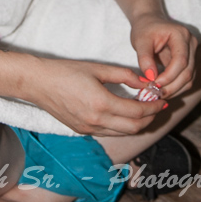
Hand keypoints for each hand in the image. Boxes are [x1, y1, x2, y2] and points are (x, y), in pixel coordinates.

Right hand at [27, 56, 163, 136]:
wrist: (38, 83)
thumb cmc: (66, 71)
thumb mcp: (98, 68)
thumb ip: (124, 75)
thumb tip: (145, 83)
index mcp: (102, 103)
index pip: (137, 112)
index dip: (153, 106)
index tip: (162, 99)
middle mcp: (96, 121)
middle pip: (134, 127)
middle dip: (150, 118)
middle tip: (157, 105)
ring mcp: (88, 129)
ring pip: (123, 133)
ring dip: (138, 124)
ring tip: (144, 110)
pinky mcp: (82, 131)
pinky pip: (109, 133)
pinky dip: (122, 126)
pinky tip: (124, 114)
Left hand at [128, 13, 196, 98]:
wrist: (149, 22)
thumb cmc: (144, 29)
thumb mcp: (140, 41)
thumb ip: (144, 58)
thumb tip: (150, 77)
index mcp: (181, 34)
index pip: (181, 60)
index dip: (169, 76)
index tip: (154, 84)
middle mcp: (191, 43)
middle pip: (188, 72)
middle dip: (171, 86)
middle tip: (154, 94)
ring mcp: (193, 53)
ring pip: (189, 79)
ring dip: (174, 90)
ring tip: (157, 94)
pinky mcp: (190, 62)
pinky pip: (186, 79)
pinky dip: (175, 88)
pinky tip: (162, 90)